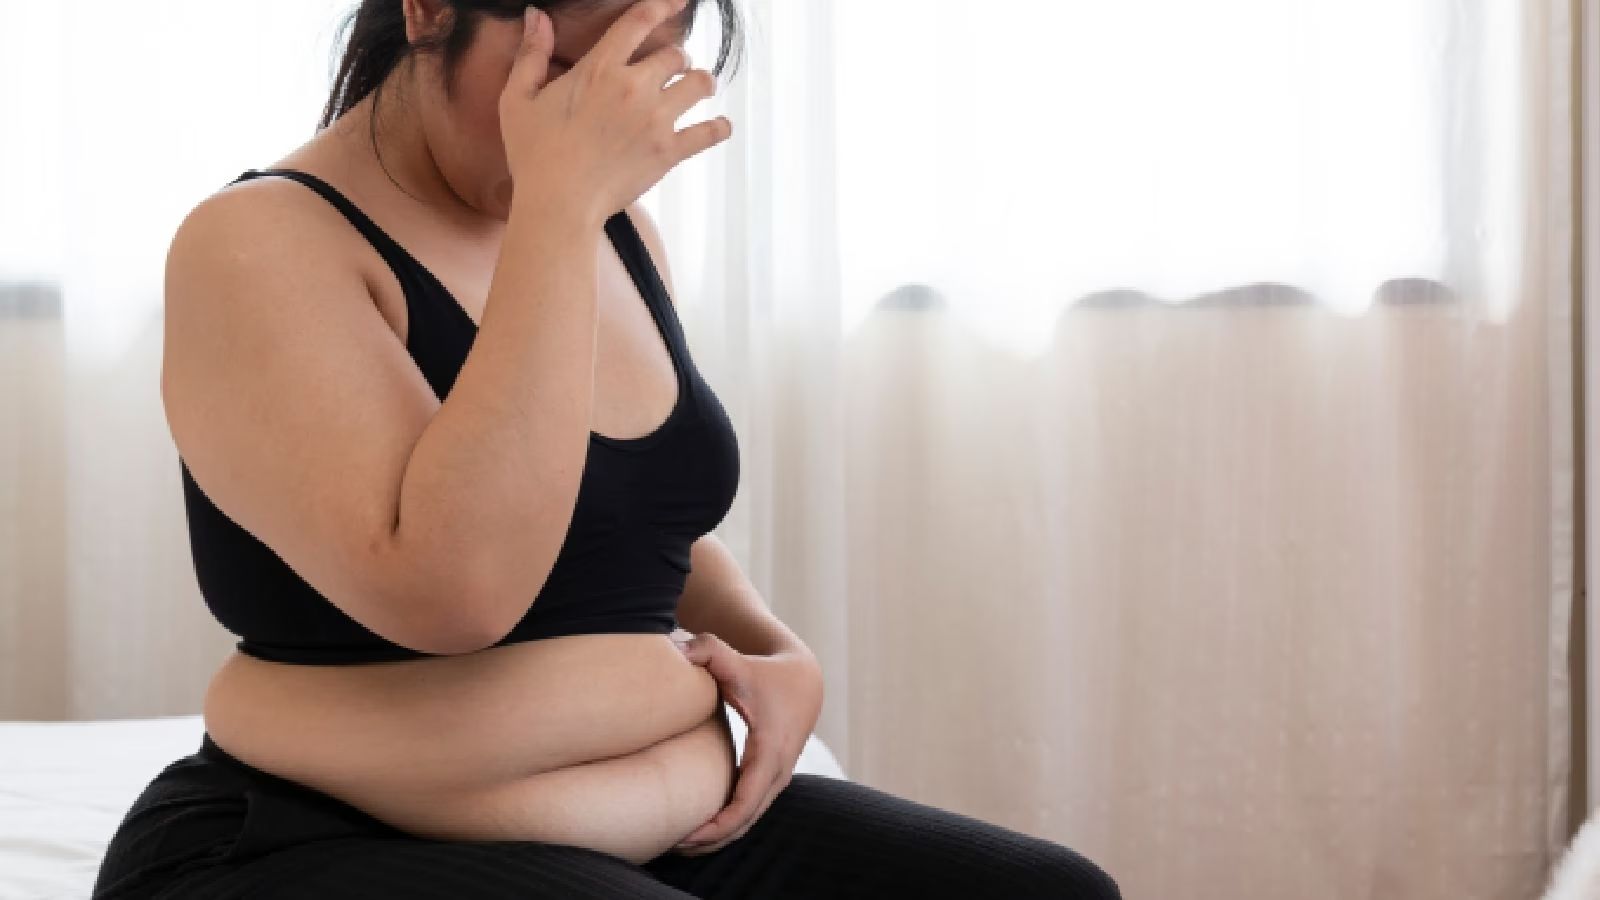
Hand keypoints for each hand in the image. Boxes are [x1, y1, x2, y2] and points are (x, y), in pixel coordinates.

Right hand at [499, 0, 732, 220]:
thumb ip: (531, 54)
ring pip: (699, 84)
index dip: (661, 5)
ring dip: (700, 83)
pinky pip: (709, 132)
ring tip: (698, 87)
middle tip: (671, 70)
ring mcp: (655, 119)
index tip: (677, 1)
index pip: (638, 22)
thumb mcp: (518, 98)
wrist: (558, 203)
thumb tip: (538, 17)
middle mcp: (633, 87)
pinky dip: (719, 127)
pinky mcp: (669, 151)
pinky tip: (721, 125)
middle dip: (675, 59)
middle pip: (674, 55)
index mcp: (599, 69)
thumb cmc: (534, 154)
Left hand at [669, 631, 823, 854]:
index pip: (745, 803)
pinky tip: (699, 829)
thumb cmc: (766, 672)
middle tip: (670, 845)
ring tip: (679, 843)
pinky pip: (751, 811)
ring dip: (718, 837)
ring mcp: (778, 779)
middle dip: (711, 840)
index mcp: (769, 752)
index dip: (717, 826)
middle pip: (745, 822)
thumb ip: (707, 649)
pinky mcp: (772, 779)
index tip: (687, 836)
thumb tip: (678, 651)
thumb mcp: (737, 659)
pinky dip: (728, 825)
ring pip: (749, 822)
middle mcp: (778, 772)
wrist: (804, 679)